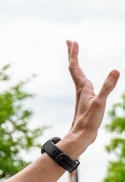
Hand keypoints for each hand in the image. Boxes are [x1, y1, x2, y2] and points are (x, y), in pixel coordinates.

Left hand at [60, 40, 119, 156]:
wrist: (81, 136)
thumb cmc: (89, 121)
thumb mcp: (101, 102)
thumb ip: (108, 86)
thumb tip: (116, 70)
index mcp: (82, 87)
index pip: (75, 67)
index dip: (73, 54)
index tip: (72, 41)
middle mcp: (81, 89)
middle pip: (74, 68)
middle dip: (73, 54)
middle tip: (70, 41)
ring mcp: (83, 95)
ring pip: (77, 75)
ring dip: (76, 62)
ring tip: (75, 54)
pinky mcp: (86, 100)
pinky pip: (82, 83)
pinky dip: (82, 75)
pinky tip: (86, 79)